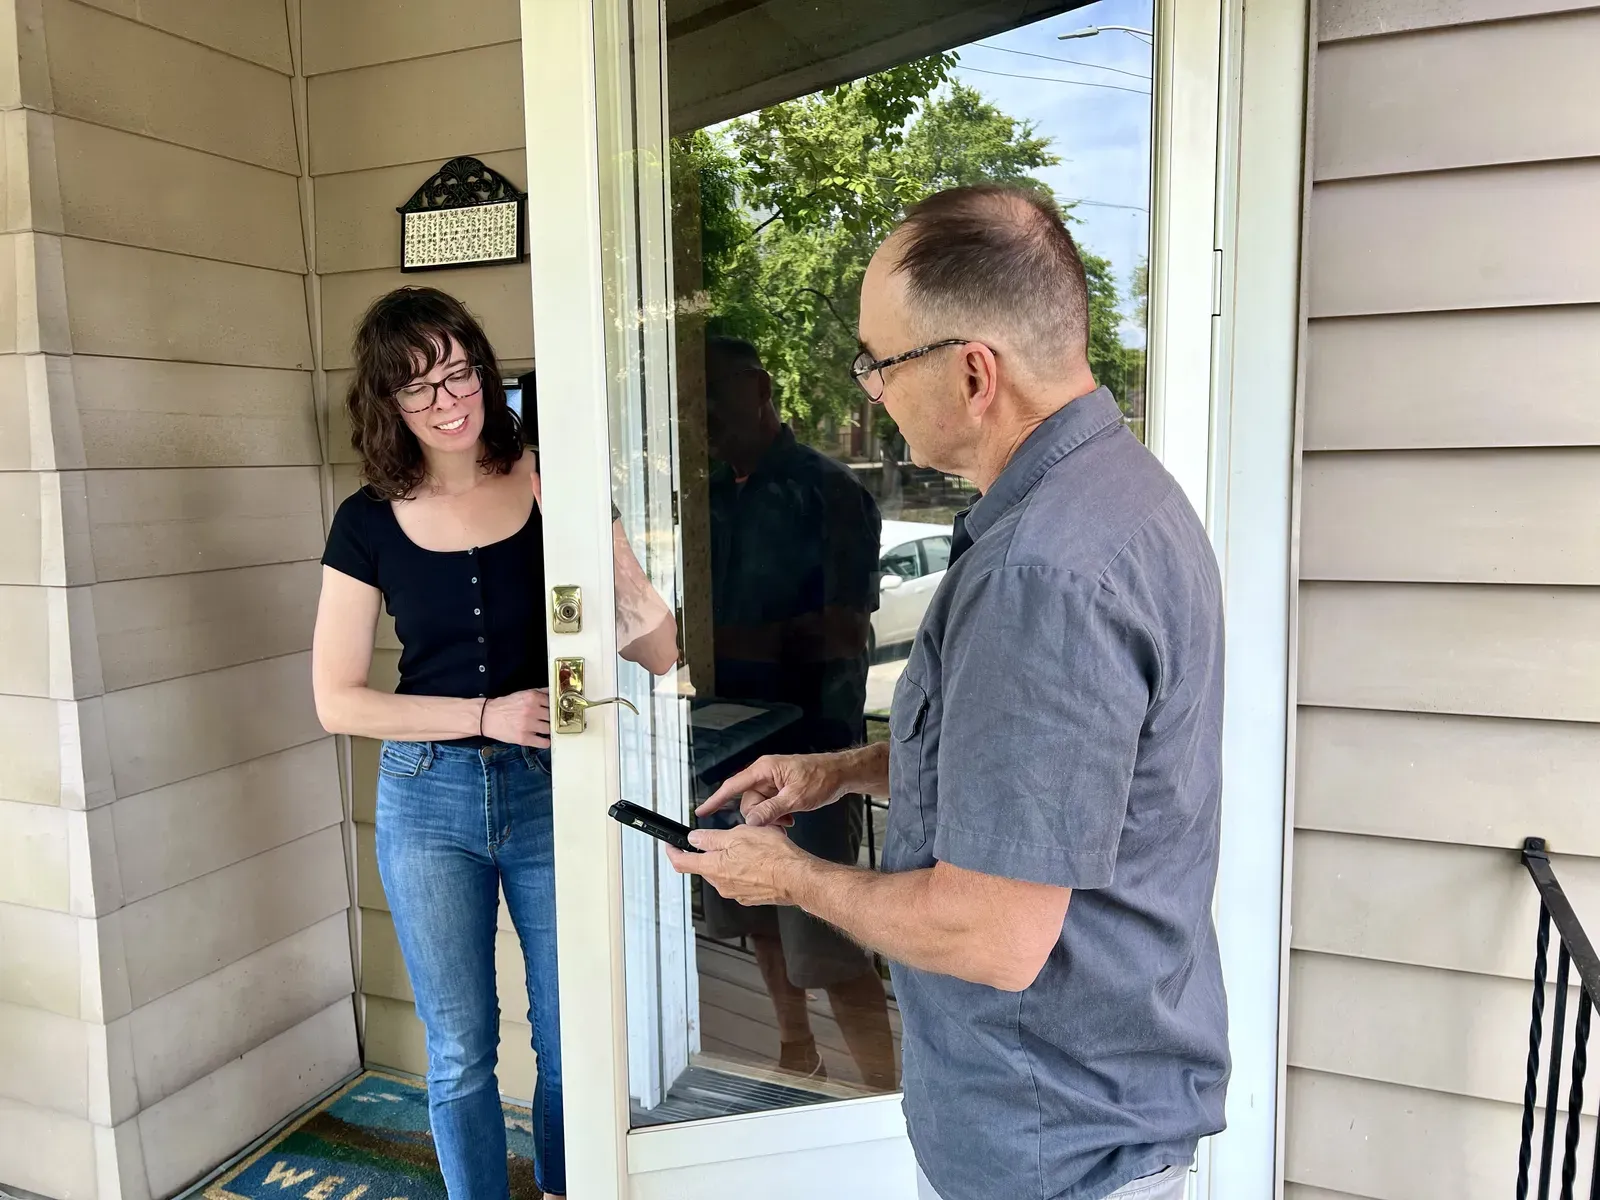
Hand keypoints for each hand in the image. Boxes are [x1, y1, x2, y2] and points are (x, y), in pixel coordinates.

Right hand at [480, 689, 550, 746]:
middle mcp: (532, 711)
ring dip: (549, 730)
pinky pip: (543, 743)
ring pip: (549, 729)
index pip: (553, 703)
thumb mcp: (522, 693)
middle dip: (552, 719)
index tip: (557, 711)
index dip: (555, 707)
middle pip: (553, 716)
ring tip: (546, 729)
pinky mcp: (524, 738)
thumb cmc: (504, 705)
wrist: (487, 717)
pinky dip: (546, 742)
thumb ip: (539, 692)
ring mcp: (528, 725)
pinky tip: (544, 740)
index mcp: (532, 697)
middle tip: (551, 721)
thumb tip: (553, 692)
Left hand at [665, 825, 806, 905]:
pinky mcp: (750, 897)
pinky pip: (739, 881)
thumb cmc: (773, 857)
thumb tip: (695, 838)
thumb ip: (712, 838)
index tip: (671, 846)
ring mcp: (735, 893)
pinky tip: (758, 860)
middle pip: (704, 867)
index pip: (682, 863)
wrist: (796, 878)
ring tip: (750, 847)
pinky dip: (743, 870)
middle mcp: (721, 884)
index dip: (673, 852)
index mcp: (714, 867)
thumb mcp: (738, 835)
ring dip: (729, 860)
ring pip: (723, 873)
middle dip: (709, 852)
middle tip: (725, 838)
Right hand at [696, 752, 848, 827]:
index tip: (701, 811)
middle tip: (779, 822)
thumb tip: (752, 821)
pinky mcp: (780, 789)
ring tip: (789, 818)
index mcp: (765, 769)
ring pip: (759, 807)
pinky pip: (769, 806)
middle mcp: (765, 774)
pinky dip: (777, 815)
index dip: (715, 800)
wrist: (841, 774)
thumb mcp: (796, 797)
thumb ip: (772, 809)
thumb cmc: (822, 777)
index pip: (733, 786)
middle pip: (747, 801)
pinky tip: (790, 817)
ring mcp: (773, 782)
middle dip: (760, 816)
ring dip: (771, 817)